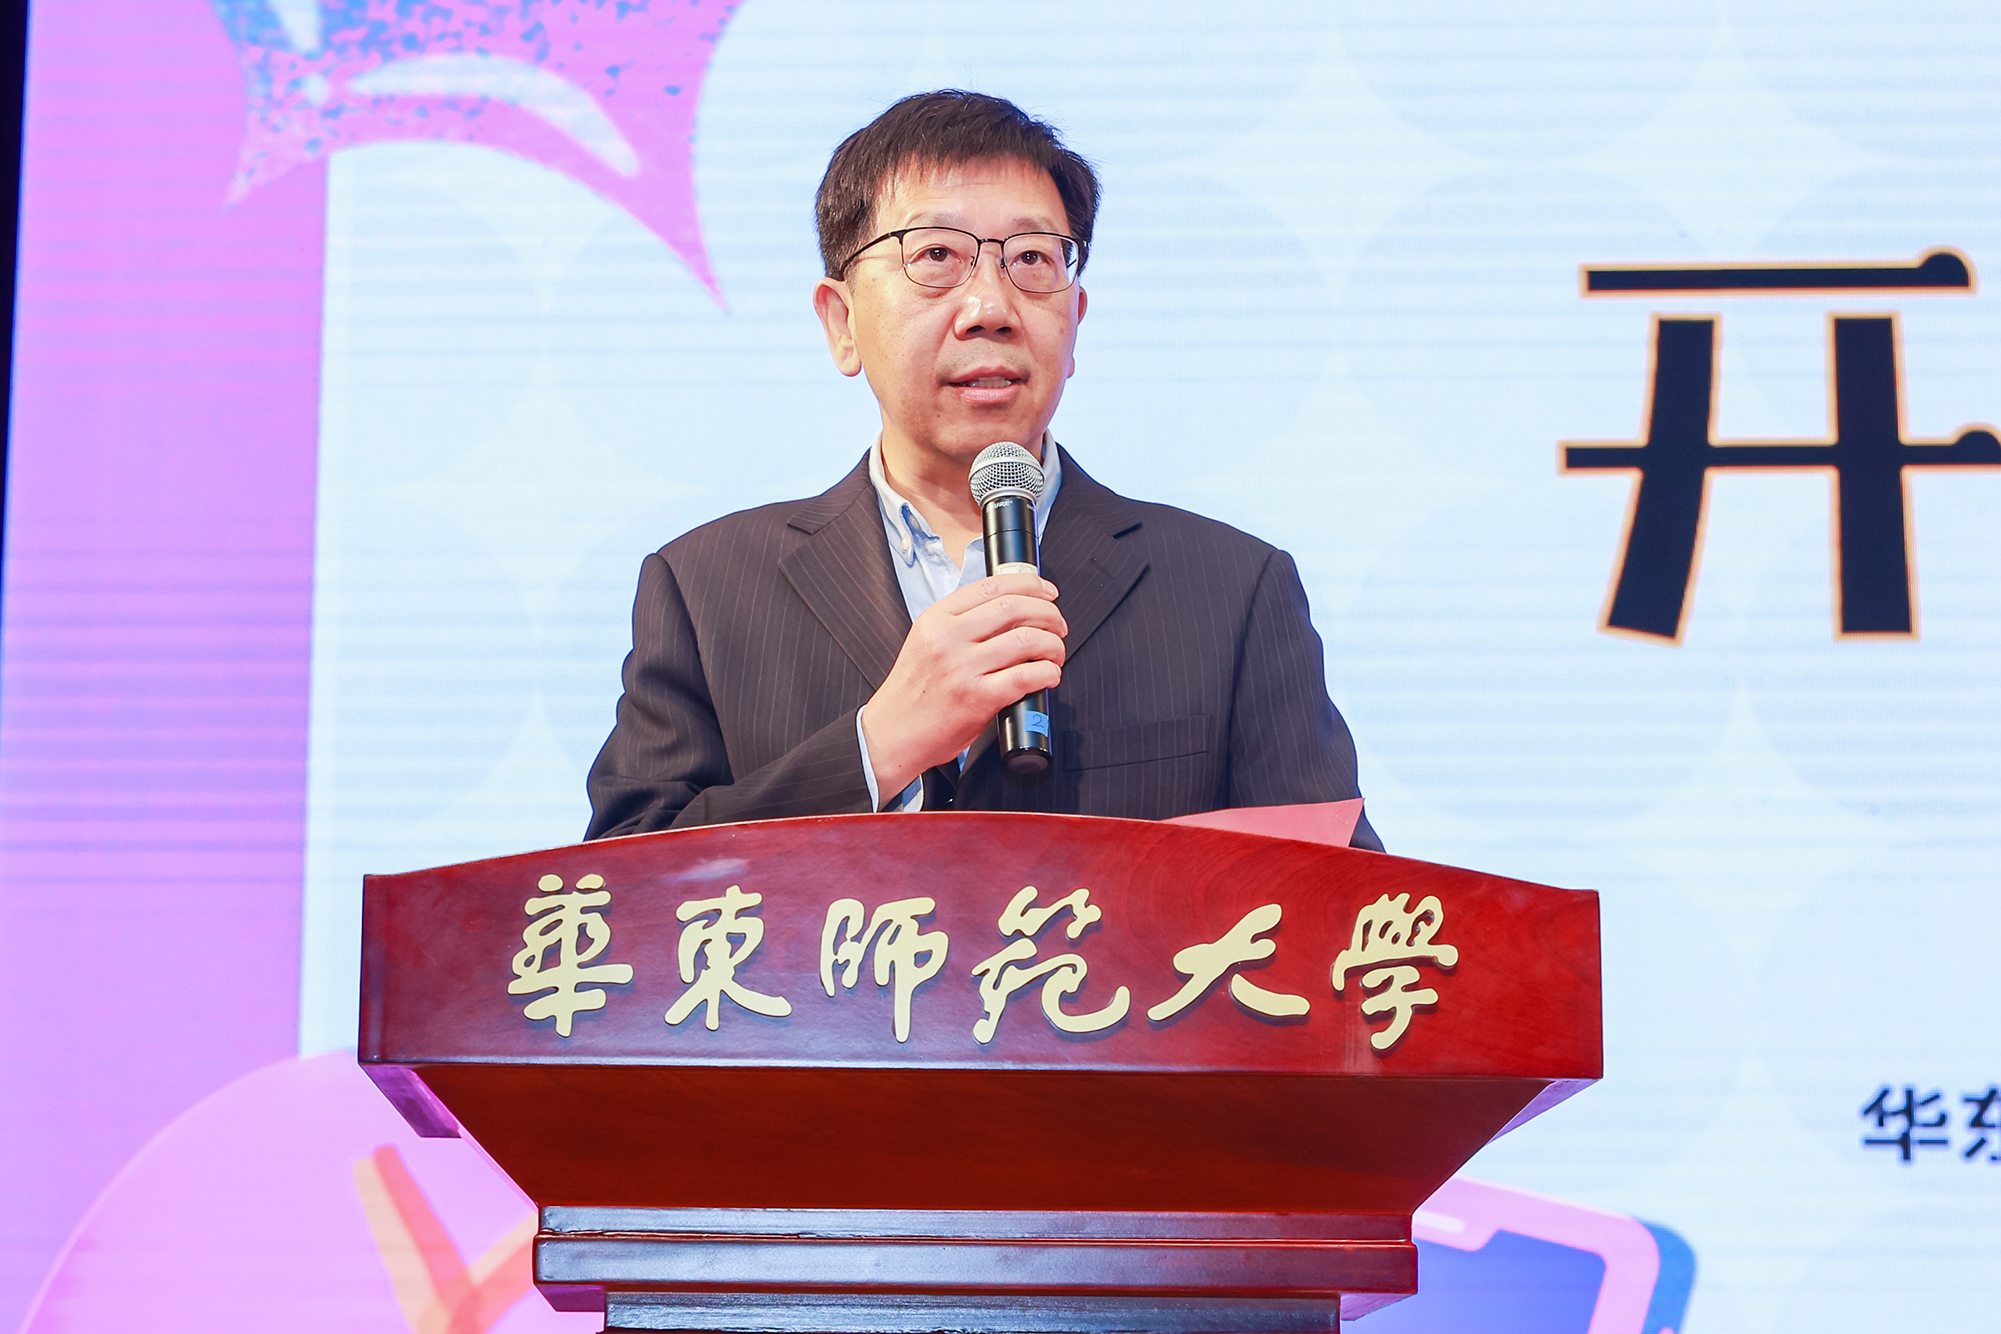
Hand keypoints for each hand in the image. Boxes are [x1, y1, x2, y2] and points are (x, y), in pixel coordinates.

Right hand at [861, 573, 1066, 800]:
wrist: (892, 734)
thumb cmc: (912, 693)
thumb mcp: (926, 643)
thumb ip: (960, 624)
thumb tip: (1010, 611)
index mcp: (936, 619)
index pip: (992, 586)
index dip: (1030, 584)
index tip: (1047, 592)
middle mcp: (949, 639)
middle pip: (1014, 608)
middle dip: (1049, 614)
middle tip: (1058, 625)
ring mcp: (963, 668)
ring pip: (1027, 639)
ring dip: (1053, 645)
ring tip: (1055, 654)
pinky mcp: (977, 698)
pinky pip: (1026, 676)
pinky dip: (1048, 673)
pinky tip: (1049, 676)